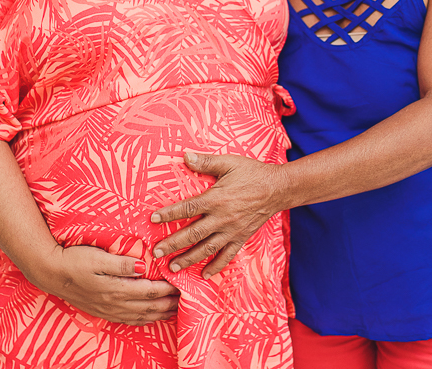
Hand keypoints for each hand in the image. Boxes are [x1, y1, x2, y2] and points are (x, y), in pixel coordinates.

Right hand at [28, 244, 178, 325]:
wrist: (51, 273)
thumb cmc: (75, 259)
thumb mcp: (98, 256)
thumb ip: (122, 263)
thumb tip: (143, 266)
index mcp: (116, 288)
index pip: (150, 291)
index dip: (168, 289)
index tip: (181, 283)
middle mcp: (114, 303)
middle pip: (149, 307)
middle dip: (169, 304)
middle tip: (185, 299)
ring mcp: (108, 309)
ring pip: (141, 316)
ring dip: (160, 314)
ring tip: (175, 310)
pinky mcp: (102, 311)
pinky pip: (128, 321)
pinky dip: (144, 320)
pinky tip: (151, 318)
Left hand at [150, 152, 287, 278]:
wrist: (277, 188)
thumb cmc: (252, 173)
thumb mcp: (229, 162)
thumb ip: (206, 161)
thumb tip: (184, 156)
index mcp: (216, 198)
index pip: (187, 208)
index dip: (169, 214)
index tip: (153, 219)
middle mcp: (222, 217)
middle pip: (193, 233)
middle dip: (173, 244)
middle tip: (156, 253)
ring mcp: (231, 230)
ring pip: (207, 248)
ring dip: (189, 259)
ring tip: (173, 267)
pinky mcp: (241, 237)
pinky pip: (227, 255)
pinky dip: (216, 266)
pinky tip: (205, 274)